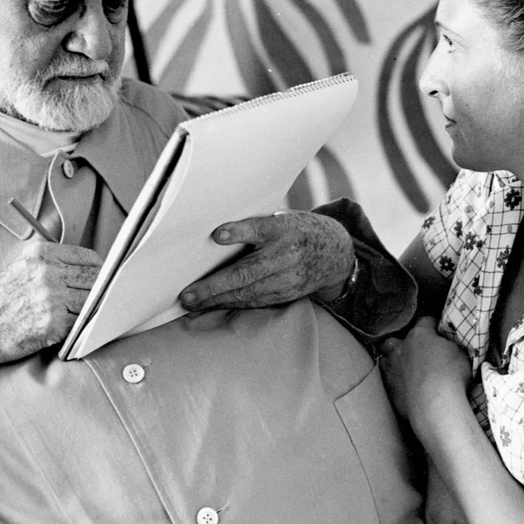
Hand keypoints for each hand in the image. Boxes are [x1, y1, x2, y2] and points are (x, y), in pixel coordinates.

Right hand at [0, 240, 102, 360]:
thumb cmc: (2, 298)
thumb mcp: (24, 265)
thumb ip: (55, 261)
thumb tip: (93, 265)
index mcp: (42, 255)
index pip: (88, 258)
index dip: (100, 269)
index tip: (104, 277)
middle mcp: (48, 273)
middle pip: (94, 278)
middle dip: (101, 289)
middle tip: (106, 297)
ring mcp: (51, 299)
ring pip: (90, 301)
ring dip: (94, 308)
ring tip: (95, 312)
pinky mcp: (53, 323)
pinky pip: (81, 322)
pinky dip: (84, 325)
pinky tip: (80, 326)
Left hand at [179, 211, 354, 310]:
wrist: (335, 253)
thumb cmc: (298, 230)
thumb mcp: (282, 218)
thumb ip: (255, 226)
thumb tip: (216, 233)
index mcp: (283, 229)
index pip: (259, 228)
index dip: (238, 231)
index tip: (217, 234)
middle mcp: (286, 255)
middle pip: (247, 272)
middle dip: (214, 286)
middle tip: (188, 294)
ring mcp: (288, 279)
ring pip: (248, 293)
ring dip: (217, 300)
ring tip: (193, 304)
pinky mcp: (287, 295)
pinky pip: (255, 301)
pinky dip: (233, 304)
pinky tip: (214, 305)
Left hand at [379, 317, 470, 426]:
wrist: (435, 405)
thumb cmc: (451, 375)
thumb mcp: (459, 353)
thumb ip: (450, 346)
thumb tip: (447, 346)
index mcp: (419, 336)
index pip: (425, 322)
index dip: (432, 325)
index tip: (438, 329)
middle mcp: (401, 350)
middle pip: (393, 340)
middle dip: (400, 343)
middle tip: (412, 350)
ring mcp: (393, 371)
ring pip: (385, 361)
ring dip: (393, 363)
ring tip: (404, 369)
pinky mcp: (391, 391)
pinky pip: (390, 384)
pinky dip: (396, 385)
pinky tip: (405, 389)